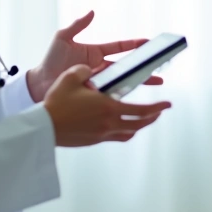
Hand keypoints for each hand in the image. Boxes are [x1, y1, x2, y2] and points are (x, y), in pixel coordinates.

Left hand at [27, 10, 162, 101]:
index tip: (148, 41)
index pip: (119, 47)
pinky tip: (135, 96)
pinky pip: (113, 93)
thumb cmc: (50, 60)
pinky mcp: (95, 93)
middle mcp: (100, 66)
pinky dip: (124, 94)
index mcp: (95, 52)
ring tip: (158, 81)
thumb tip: (91, 12)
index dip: (133, 44)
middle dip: (144, 64)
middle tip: (160, 63)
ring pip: (124, 80)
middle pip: (127, 65)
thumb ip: (77, 25)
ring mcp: (99, 80)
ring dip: (141, 80)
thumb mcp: (63, 38)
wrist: (40, 83)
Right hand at [42, 65, 170, 146]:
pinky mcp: (94, 140)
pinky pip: (116, 137)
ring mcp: (102, 134)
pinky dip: (124, 131)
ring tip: (143, 119)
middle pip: (140, 124)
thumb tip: (91, 70)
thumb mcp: (70, 77)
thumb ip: (85, 70)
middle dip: (153, 117)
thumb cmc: (56, 103)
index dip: (158, 107)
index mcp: (108, 107)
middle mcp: (109, 123)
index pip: (142, 110)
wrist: (44, 128)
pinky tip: (121, 127)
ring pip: (129, 132)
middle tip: (160, 111)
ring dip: (139, 125)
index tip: (167, 104)